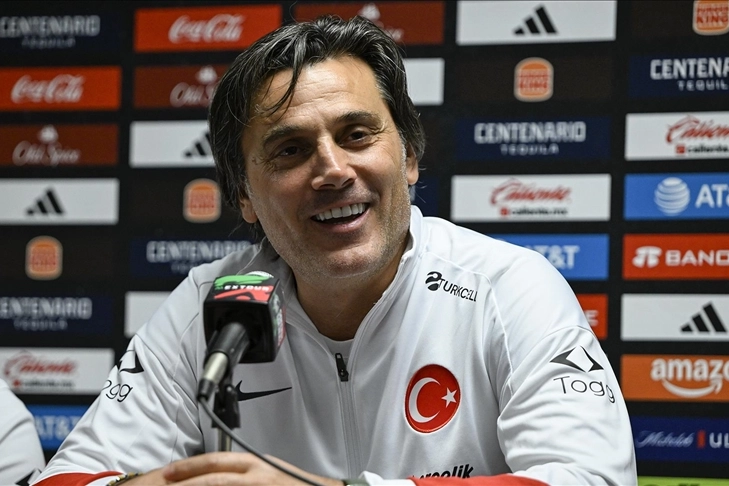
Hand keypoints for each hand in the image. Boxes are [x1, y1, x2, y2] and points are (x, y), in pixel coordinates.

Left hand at [121, 451, 342, 484]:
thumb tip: (217, 478)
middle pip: (215, 473)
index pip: (216, 460)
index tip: (169, 471)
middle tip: (165, 481)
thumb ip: (244, 475)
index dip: (190, 466)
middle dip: (187, 477)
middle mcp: (257, 473)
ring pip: (222, 484)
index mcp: (255, 464)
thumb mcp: (269, 474)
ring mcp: (261, 485)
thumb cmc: (296, 485)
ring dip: (200, 485)